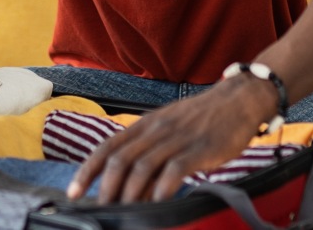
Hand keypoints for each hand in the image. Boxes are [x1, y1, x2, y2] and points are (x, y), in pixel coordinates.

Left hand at [70, 75, 275, 202]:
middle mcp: (156, 130)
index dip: (88, 170)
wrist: (238, 100)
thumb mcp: (168, 126)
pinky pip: (174, 170)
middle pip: (121, 159)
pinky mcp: (200, 149)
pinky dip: (162, 189)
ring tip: (126, 212)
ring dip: (130, 193)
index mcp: (145, 124)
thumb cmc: (201, 118)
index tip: (74, 192)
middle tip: (102, 209)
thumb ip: (148, 149)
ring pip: (143, 167)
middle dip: (107, 188)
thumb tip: (130, 183)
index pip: (108, 147)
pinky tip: (158, 204)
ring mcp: (177, 139)